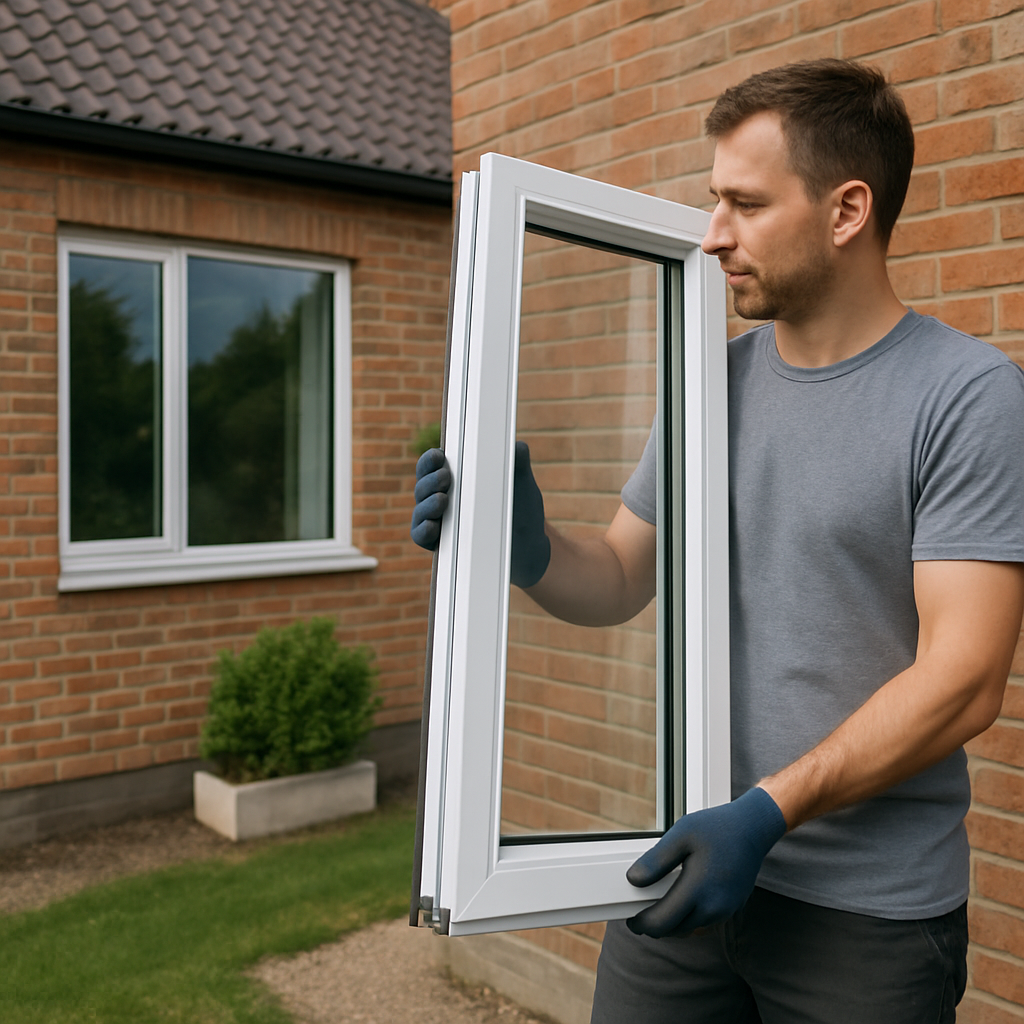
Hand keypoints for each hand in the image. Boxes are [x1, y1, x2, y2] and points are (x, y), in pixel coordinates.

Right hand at [410, 442, 550, 585]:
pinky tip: (433, 526)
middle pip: (423, 486)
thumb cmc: (521, 511)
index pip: (433, 465)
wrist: (528, 547)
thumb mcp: (522, 486)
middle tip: (445, 477)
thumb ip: (519, 464)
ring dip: (427, 504)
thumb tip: (519, 447)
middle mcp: (442, 498)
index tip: (439, 456)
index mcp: (457, 478)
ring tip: (442, 500)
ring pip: (420, 510)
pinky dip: (423, 530)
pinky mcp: (438, 544)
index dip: (431, 459)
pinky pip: (421, 536)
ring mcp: (438, 521)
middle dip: (430, 480)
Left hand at [625, 787, 785, 937]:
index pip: (662, 923)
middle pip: (675, 930)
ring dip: (673, 923)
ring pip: (691, 928)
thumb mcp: (680, 835)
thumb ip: (656, 860)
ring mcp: (725, 910)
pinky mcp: (732, 907)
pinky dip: (690, 917)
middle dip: (656, 926)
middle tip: (641, 914)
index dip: (643, 925)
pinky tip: (682, 900)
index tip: (631, 921)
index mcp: (698, 891)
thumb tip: (634, 880)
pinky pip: (705, 921)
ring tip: (659, 906)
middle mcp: (714, 907)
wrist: (753, 828)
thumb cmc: (716, 828)